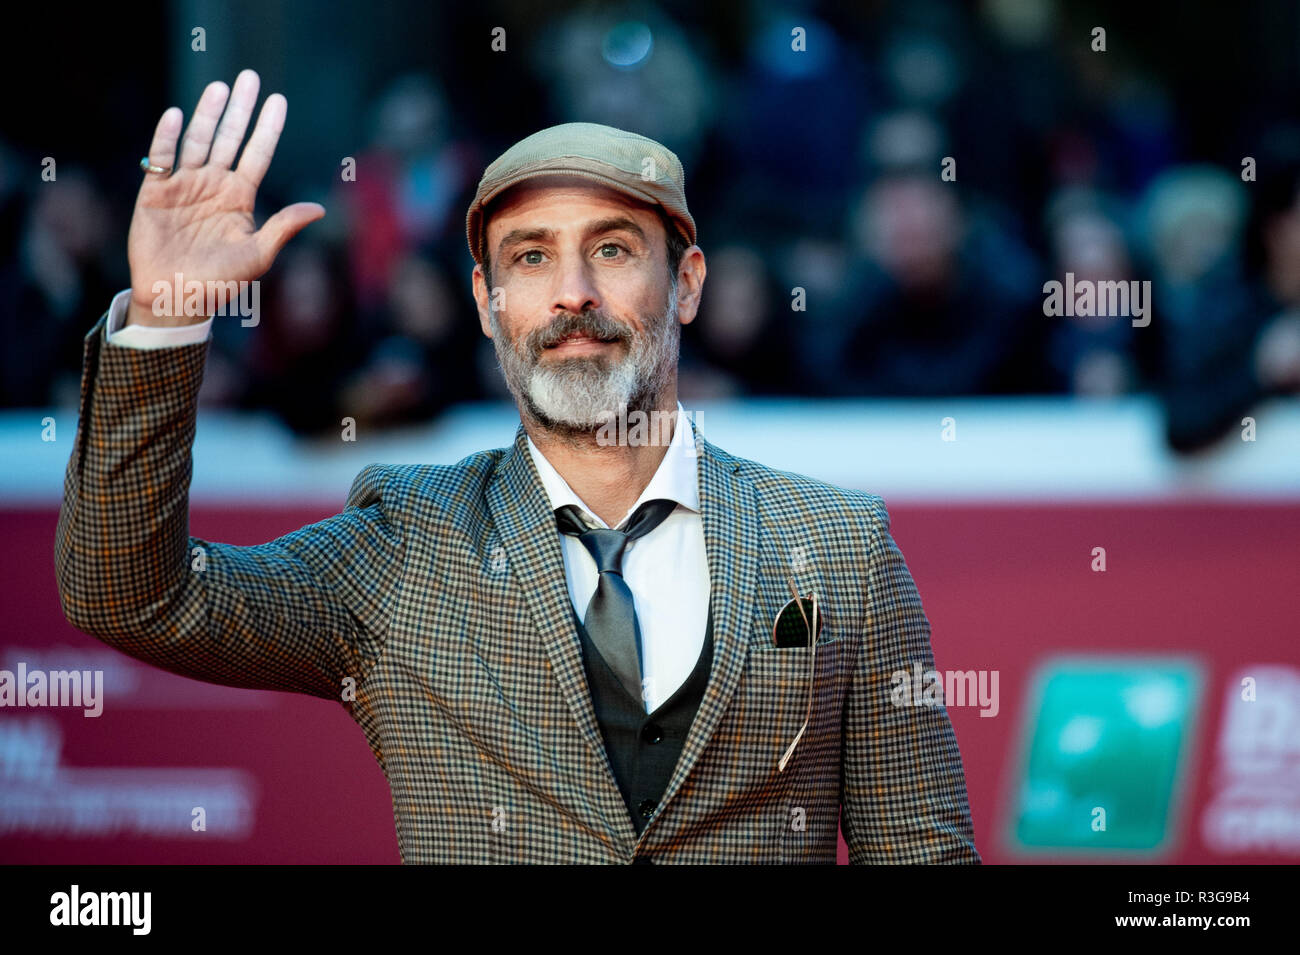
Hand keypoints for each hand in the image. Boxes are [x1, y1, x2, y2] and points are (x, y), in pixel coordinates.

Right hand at [125, 69, 324, 326]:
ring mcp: (184, 186)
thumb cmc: (221, 283)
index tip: (278, 100)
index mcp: (240, 198)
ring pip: (198, 141)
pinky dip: (167, 138)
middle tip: (248, 77)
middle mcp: (213, 185)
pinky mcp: (155, 192)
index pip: (257, 154)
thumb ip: (283, 227)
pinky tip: (177, 117)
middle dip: (238, 109)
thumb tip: (319, 208)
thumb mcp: (258, 255)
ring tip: (219, 88)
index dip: (267, 128)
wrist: (176, 298)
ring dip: (207, 114)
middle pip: (228, 138)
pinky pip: (161, 159)